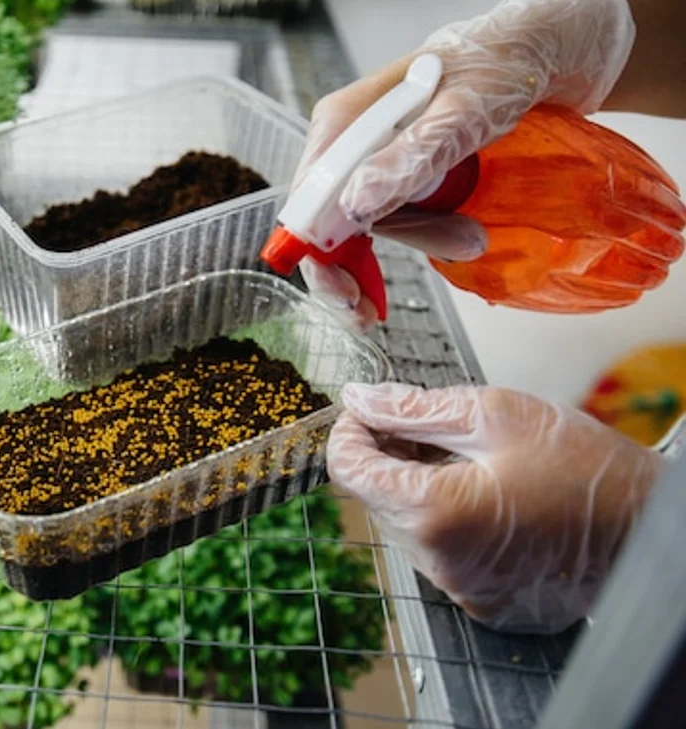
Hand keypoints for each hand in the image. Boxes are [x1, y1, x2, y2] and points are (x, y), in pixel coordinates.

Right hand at [297, 0, 635, 328]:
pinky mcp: (398, 169)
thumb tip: (355, 207)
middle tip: (365, 316)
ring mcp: (372, 156)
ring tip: (453, 254)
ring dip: (394, 255)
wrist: (543, 49)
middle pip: (327, 219)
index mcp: (344, 121)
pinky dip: (413, 240)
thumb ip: (410, 158)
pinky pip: (389, 216)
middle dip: (345, 271)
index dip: (317, 252)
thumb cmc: (502, 68)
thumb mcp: (462, 113)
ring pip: (361, 224)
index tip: (345, 294)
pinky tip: (446, 246)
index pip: (309, 198)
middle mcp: (348, 139)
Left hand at [328, 383, 663, 633]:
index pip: (349, 469)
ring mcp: (459, 587)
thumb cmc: (584, 467)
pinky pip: (437, 551)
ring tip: (464, 456)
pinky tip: (481, 491)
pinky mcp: (481, 599)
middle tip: (424, 423)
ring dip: (416, 485)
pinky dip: (444, 517)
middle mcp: (438, 561)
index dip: (350, 431)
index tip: (369, 409)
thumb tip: (359, 400)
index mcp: (433, 512)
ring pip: (405, 524)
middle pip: (375, 497)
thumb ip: (413, 408)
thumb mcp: (495, 414)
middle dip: (388, 455)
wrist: (650, 526)